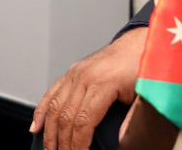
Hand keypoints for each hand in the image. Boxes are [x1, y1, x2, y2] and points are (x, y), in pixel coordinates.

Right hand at [30, 27, 146, 149]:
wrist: (140, 42)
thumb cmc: (144, 67)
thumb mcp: (145, 94)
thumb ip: (132, 119)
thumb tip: (121, 141)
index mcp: (103, 82)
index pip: (83, 121)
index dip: (79, 144)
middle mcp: (84, 76)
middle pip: (66, 117)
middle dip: (63, 143)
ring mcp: (76, 73)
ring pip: (55, 107)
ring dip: (49, 132)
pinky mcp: (73, 72)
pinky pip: (52, 93)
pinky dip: (42, 112)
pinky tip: (36, 127)